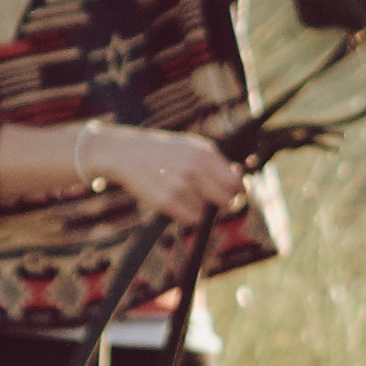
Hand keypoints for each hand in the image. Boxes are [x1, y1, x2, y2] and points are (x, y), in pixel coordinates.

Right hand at [74, 123, 250, 227]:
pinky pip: (190, 219)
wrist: (125, 153)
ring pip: (206, 212)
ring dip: (199, 208)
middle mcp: (194, 169)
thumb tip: (239, 179)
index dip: (237, 192)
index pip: (235, 183)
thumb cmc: (164, 151)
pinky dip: (187, 215)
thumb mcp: (192, 146)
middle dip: (223, 204)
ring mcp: (179, 186)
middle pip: (226, 201)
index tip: (233, 195)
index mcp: (204, 154)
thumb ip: (216, 163)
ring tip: (184, 194)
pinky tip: (177, 202)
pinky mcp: (165, 201)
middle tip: (213, 201)